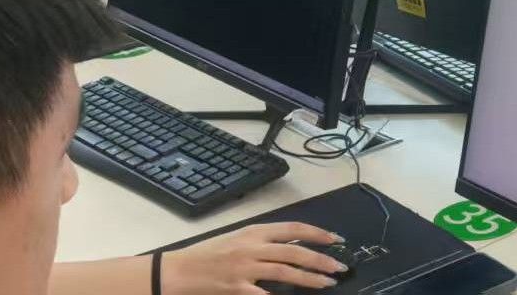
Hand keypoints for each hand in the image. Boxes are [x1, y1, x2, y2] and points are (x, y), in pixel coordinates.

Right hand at [162, 222, 347, 293]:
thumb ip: (263, 241)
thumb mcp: (237, 239)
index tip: (335, 240)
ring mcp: (245, 268)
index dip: (317, 233)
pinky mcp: (236, 289)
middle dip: (321, 259)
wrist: (177, 271)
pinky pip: (265, 294)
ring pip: (286, 271)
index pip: (293, 228)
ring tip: (327, 282)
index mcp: (253, 231)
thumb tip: (293, 244)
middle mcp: (252, 247)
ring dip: (310, 278)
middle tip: (339, 266)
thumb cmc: (207, 255)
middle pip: (295, 251)